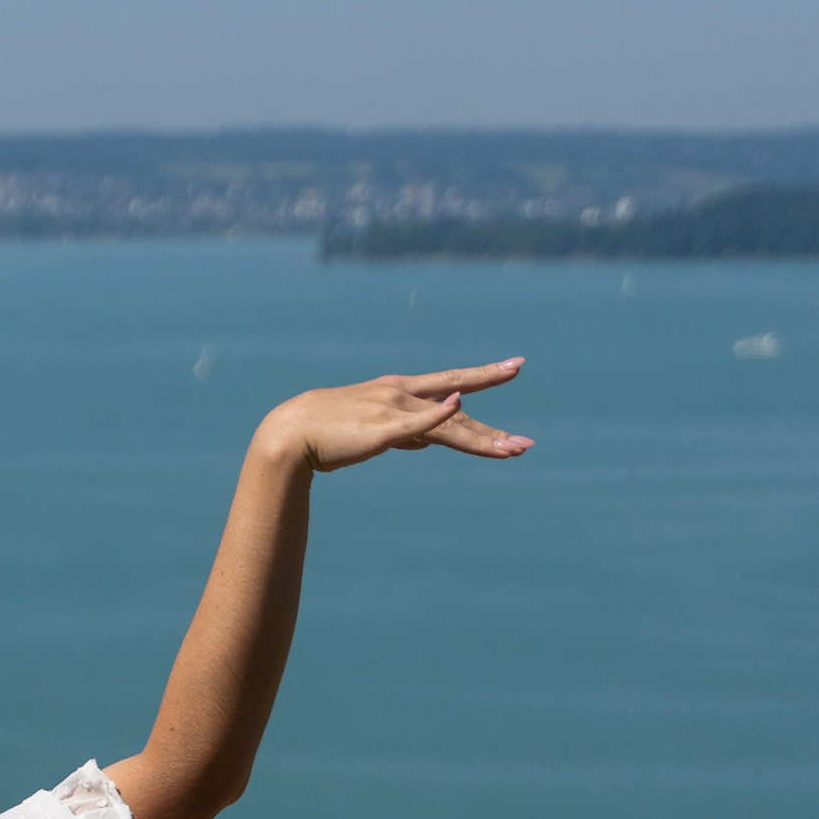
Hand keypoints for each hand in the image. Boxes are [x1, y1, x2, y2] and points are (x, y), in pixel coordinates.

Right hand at [260, 362, 531, 473]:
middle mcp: (402, 396)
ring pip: (447, 424)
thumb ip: (404, 432)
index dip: (485, 377)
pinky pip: (415, 423)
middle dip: (494, 428)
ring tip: (513, 450)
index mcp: (401, 392)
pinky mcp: (380, 430)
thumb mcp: (375, 432)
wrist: (291, 432)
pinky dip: (437, 414)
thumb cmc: (328, 434)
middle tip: (527, 444)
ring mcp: (393, 411)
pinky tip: (458, 404)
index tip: (514, 368)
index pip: (452, 383)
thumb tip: (426, 440)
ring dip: (482, 439)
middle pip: (459, 410)